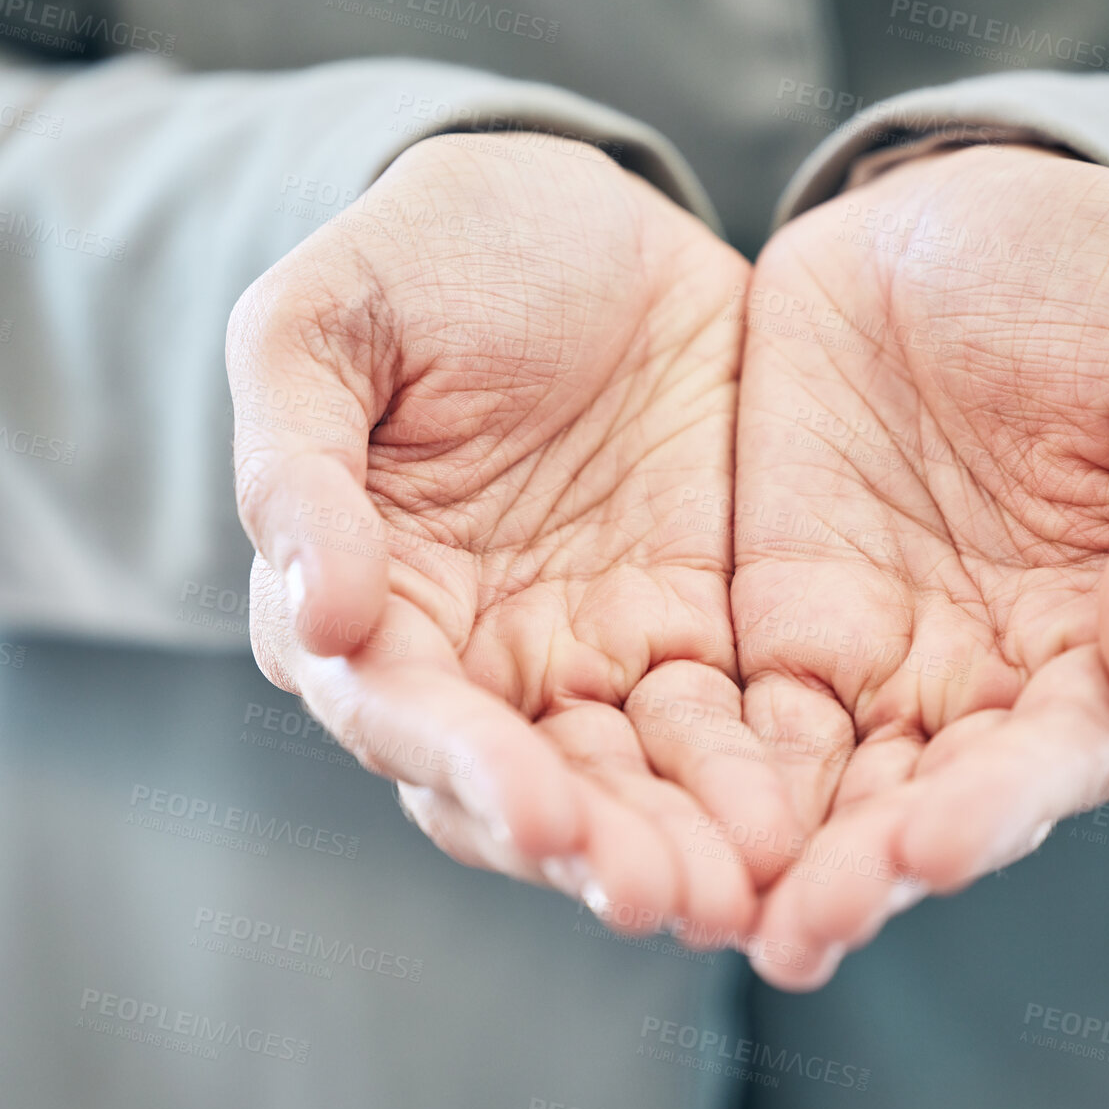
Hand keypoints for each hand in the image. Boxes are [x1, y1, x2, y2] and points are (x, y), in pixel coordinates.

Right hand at [227, 132, 787, 946]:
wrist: (571, 208)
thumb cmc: (426, 257)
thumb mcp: (328, 323)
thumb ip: (298, 462)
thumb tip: (324, 616)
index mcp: (372, 594)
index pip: (405, 713)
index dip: (466, 768)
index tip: (536, 814)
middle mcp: (479, 653)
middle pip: (526, 779)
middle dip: (594, 846)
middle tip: (666, 899)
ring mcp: (593, 648)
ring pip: (634, 777)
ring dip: (683, 844)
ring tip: (746, 897)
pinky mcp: (697, 626)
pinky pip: (730, 720)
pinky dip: (760, 779)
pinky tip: (809, 829)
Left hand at [732, 144, 1108, 987]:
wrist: (964, 215)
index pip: (1061, 752)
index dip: (1001, 804)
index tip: (930, 844)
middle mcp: (993, 681)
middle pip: (929, 802)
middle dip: (868, 869)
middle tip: (800, 929)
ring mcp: (882, 657)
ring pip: (826, 788)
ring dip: (771, 858)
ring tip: (708, 915)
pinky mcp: (782, 621)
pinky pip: (738, 716)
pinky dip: (699, 776)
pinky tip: (641, 821)